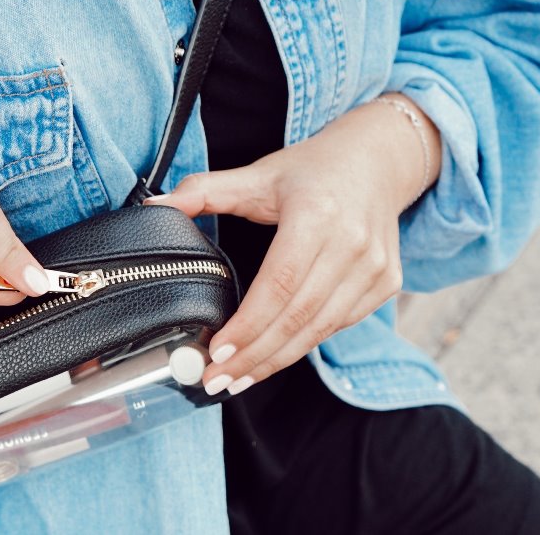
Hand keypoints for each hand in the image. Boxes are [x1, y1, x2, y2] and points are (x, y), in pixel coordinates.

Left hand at [146, 94, 440, 395]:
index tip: (216, 351)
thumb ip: (204, 190)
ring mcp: (374, 267)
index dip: (249, 324)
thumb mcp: (258, 174)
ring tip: (237, 379)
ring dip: (276, 360)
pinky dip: (303, 344)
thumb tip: (154, 205)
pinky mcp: (386, 284)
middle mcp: (352, 243)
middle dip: (254, 355)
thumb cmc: (312, 171)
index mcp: (317, 213)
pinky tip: (272, 357)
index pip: (280, 283)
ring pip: (320, 329)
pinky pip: (338, 325)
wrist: (377, 161)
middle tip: (215, 379)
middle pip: (298, 316)